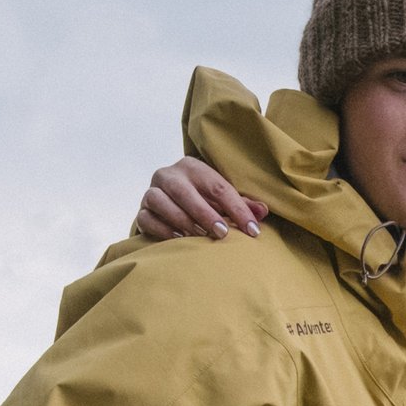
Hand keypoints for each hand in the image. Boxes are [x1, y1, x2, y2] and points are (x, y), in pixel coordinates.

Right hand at [135, 158, 265, 241]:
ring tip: (199, 236)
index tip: (253, 230)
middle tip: (222, 233)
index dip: (237, 209)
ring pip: (161, 201)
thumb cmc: (203, 201)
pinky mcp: (142, 210)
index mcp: (192, 167)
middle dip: (204, 213)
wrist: (170, 204)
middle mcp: (169, 175)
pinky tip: (178, 238)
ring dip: (182, 220)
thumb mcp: (223, 200)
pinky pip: (146, 218)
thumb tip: (262, 211)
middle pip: (184, 191)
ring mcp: (152, 191)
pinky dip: (162, 229)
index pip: (218, 186)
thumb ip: (242, 205)